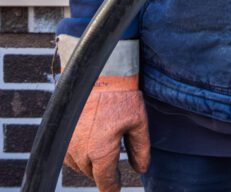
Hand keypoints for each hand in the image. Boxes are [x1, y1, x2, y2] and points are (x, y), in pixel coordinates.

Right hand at [65, 74, 149, 190]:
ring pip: (79, 165)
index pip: (105, 180)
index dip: (111, 187)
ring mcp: (68, 143)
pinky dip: (78, 155)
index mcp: (101, 151)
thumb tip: (142, 169)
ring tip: (103, 152)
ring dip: (90, 164)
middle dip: (103, 172)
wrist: (101, 75)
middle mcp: (81, 152)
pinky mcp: (61, 134)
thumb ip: (141, 148)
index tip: (115, 190)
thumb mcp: (139, 122)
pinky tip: (89, 145)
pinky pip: (68, 155)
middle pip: (92, 173)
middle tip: (113, 168)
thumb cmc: (122, 97)